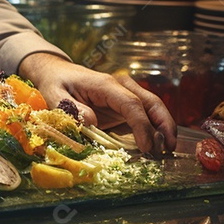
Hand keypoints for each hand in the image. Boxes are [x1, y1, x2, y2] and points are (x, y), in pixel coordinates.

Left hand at [18, 52, 177, 154]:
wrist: (57, 72)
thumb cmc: (56, 83)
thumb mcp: (54, 95)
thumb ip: (71, 109)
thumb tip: (92, 122)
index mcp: (106, 85)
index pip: (132, 104)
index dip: (142, 126)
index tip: (147, 146)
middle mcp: (121, 87)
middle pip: (151, 103)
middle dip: (165, 125)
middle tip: (168, 149)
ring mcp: (125, 94)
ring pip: (153, 108)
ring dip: (163, 128)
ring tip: (166, 151)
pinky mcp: (124, 104)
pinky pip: (143, 115)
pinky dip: (153, 129)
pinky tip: (155, 145)